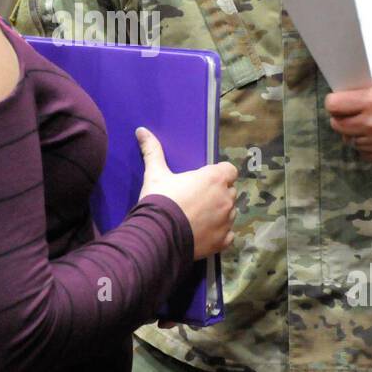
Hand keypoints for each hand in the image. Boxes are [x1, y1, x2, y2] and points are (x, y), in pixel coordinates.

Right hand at [135, 126, 237, 258]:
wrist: (158, 236)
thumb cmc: (160, 200)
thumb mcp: (155, 174)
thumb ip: (152, 151)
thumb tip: (141, 130)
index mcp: (214, 178)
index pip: (229, 170)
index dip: (218, 174)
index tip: (203, 180)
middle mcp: (226, 198)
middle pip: (229, 191)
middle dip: (217, 194)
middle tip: (196, 199)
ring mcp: (226, 221)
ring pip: (229, 213)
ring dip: (219, 213)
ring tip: (198, 217)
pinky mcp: (223, 241)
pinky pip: (228, 234)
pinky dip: (219, 233)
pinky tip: (203, 232)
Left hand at [324, 74, 371, 167]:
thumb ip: (365, 88)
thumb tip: (343, 93)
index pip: (333, 105)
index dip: (334, 102)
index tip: (338, 102)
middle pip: (337, 125)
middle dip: (341, 118)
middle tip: (350, 115)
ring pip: (350, 140)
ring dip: (355, 133)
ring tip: (370, 125)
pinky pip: (364, 153)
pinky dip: (368, 146)